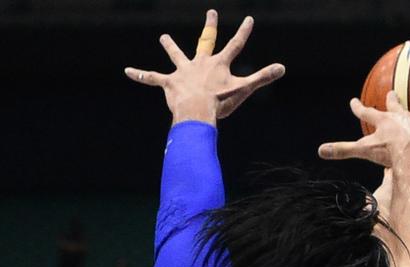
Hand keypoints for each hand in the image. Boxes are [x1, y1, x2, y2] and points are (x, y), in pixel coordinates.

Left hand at [124, 9, 284, 124]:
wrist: (197, 110)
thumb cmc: (220, 103)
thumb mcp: (244, 89)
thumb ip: (263, 77)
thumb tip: (282, 68)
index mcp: (219, 65)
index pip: (236, 45)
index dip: (243, 32)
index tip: (249, 19)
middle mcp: (200, 63)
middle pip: (206, 41)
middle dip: (210, 26)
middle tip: (211, 12)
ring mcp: (184, 72)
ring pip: (176, 56)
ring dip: (170, 46)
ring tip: (163, 37)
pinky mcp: (169, 83)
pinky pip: (152, 78)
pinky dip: (140, 75)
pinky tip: (127, 71)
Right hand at [318, 92, 409, 175]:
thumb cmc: (387, 151)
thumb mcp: (362, 151)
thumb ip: (342, 151)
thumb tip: (319, 151)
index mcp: (384, 121)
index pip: (366, 113)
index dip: (359, 108)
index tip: (353, 102)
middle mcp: (403, 119)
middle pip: (396, 107)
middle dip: (393, 100)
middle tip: (391, 93)